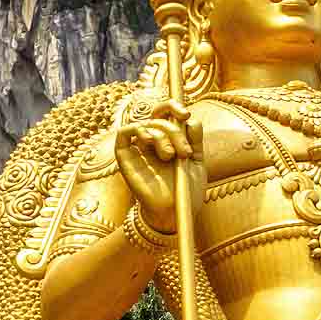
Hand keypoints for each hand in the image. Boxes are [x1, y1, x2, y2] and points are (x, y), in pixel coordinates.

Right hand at [115, 101, 198, 232]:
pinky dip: (137, 129)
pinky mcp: (124, 157)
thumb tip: (192, 120)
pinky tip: (148, 142)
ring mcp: (138, 148)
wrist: (173, 212)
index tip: (185, 115)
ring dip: (161, 135)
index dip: (173, 107)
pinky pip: (124, 132)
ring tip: (171, 156)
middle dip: (172, 127)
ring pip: (146, 124)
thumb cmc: (184, 190)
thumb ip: (195, 140)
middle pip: (156, 116)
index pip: (165, 113)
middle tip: (183, 150)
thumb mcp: (196, 162)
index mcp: (168, 139)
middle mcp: (152, 141)